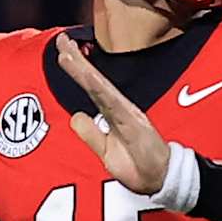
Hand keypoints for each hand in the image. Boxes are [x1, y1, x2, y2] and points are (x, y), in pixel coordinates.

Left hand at [55, 33, 170, 193]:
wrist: (160, 181)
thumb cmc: (137, 167)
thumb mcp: (106, 152)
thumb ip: (91, 134)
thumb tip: (76, 116)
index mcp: (114, 113)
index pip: (91, 86)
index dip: (76, 68)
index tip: (63, 49)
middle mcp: (119, 108)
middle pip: (93, 80)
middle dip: (76, 59)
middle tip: (61, 39)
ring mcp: (126, 113)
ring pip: (100, 88)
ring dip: (83, 70)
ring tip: (68, 53)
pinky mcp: (133, 123)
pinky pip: (113, 104)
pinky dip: (100, 89)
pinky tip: (88, 77)